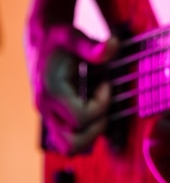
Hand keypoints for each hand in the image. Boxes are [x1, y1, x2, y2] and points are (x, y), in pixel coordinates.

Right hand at [27, 23, 118, 154]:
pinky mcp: (53, 117)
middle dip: (96, 128)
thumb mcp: (75, 36)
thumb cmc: (59, 38)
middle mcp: (46, 108)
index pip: (81, 118)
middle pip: (73, 142)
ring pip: (69, 146)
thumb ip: (92, 46)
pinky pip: (68, 138)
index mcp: (51, 91)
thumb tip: (113, 46)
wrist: (42, 38)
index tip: (106, 84)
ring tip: (99, 109)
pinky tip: (92, 108)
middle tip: (104, 105)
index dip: (101, 105)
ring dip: (91, 133)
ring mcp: (48, 115)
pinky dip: (84, 131)